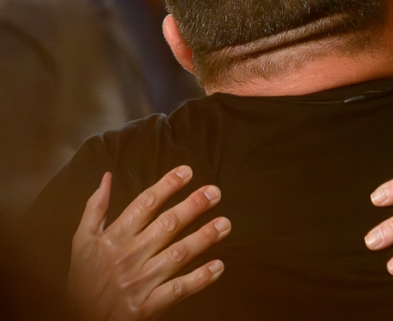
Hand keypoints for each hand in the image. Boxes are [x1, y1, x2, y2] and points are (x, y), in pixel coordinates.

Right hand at [68, 166, 230, 320]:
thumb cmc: (83, 279)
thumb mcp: (82, 242)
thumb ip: (95, 209)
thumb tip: (107, 177)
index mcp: (112, 239)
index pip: (144, 205)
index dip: (167, 186)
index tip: (187, 171)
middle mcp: (128, 257)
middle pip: (166, 226)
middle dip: (192, 207)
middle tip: (215, 192)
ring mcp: (139, 282)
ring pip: (177, 255)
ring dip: (203, 238)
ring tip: (225, 224)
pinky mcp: (146, 306)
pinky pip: (177, 290)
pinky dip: (199, 279)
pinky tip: (218, 266)